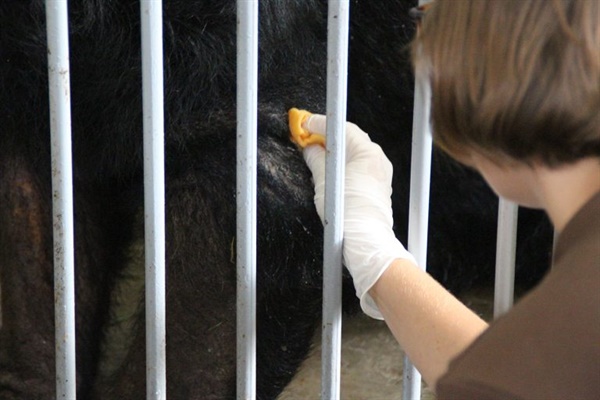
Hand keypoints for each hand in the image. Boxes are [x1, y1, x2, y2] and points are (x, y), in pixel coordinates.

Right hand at [289, 109, 415, 318]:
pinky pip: (359, 167)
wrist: (364, 240)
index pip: (340, 128)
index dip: (319, 124)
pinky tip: (330, 172)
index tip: (304, 124)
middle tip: (307, 138)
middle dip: (326, 137)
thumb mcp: (323, 181)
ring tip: (316, 156)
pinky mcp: (378, 187)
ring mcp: (380, 173)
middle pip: (349, 139)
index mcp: (367, 152)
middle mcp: (377, 159)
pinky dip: (344, 165)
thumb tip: (309, 148)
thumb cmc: (347, 213)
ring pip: (354, 153)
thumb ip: (315, 158)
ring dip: (335, 152)